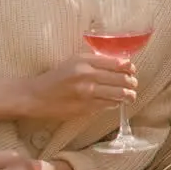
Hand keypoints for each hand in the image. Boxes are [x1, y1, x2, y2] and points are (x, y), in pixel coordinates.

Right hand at [23, 53, 137, 121]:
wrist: (36, 96)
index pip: (115, 63)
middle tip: (134, 84)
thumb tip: (119, 64)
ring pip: (116, 94)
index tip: (132, 69)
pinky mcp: (85, 108)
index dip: (128, 67)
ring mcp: (87, 93)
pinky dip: (114, 103)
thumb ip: (94, 61)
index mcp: (84, 61)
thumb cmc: (56, 76)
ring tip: (131, 96)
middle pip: (120, 78)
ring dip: (127, 95)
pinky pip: (106, 105)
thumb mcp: (74, 61)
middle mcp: (87, 76)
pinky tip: (116, 102)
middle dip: (131, 82)